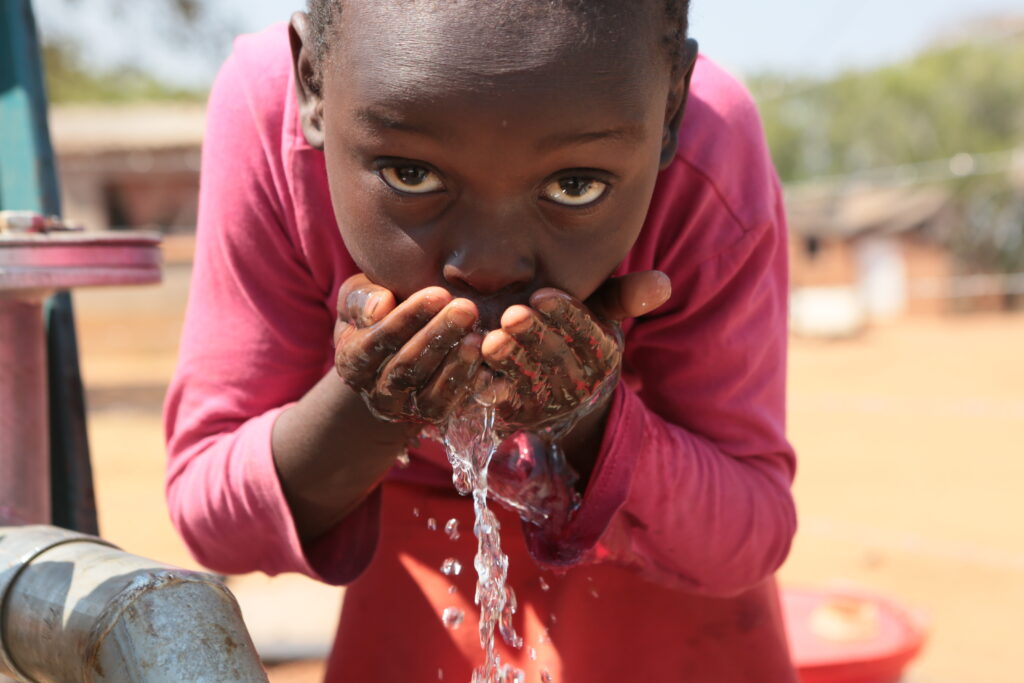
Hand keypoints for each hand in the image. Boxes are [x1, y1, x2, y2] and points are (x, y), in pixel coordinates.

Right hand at [333, 274, 482, 423]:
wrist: (397, 347)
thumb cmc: (379, 310)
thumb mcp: (360, 298)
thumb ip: (362, 299)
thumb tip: (380, 308)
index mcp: (351, 361)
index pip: (378, 341)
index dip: (408, 318)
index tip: (438, 294)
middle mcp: (375, 392)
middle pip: (406, 368)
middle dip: (438, 336)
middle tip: (467, 309)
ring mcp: (404, 409)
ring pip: (429, 392)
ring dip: (456, 364)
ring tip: (479, 336)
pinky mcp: (432, 416)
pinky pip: (451, 405)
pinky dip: (470, 386)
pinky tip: (488, 364)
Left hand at [480, 271, 670, 430]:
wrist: (559, 397)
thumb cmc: (576, 339)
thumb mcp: (603, 317)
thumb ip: (625, 296)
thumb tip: (663, 282)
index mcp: (602, 355)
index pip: (586, 333)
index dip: (565, 314)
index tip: (541, 294)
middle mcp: (579, 384)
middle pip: (556, 358)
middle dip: (534, 336)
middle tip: (511, 315)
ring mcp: (547, 405)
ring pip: (528, 382)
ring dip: (509, 363)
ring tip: (489, 340)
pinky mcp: (517, 418)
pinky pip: (500, 403)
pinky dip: (486, 387)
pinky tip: (471, 366)